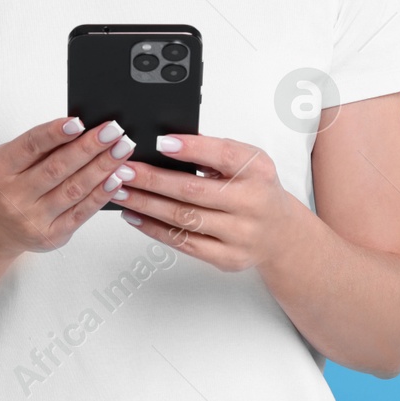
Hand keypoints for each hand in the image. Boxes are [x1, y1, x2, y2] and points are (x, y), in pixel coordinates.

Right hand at [0, 116, 137, 258]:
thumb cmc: (4, 186)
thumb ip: (37, 145)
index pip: (30, 146)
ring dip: (102, 167)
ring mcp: (32, 220)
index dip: (55, 133)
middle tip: (113, 131)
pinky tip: (115, 179)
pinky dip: (100, 195)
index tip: (79, 122)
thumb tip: (80, 127)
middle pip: (57, 168)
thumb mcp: (6, 159)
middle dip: (89, 147)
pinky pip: (81, 213)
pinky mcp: (51, 236)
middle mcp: (13, 197)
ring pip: (73, 190)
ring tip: (121, 149)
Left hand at [114, 133, 303, 272]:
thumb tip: (166, 142)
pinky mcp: (227, 258)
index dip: (191, 148)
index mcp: (258, 171)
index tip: (160, 142)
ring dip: (146, 204)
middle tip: (123, 170)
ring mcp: (240, 235)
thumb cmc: (255, 189)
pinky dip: (154, 228)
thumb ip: (213, 151)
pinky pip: (183, 243)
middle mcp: (252, 203)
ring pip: (183, 218)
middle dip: (152, 179)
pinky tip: (135, 215)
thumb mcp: (247, 161)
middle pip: (193, 191)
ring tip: (120, 191)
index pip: (223, 155)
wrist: (280, 233)